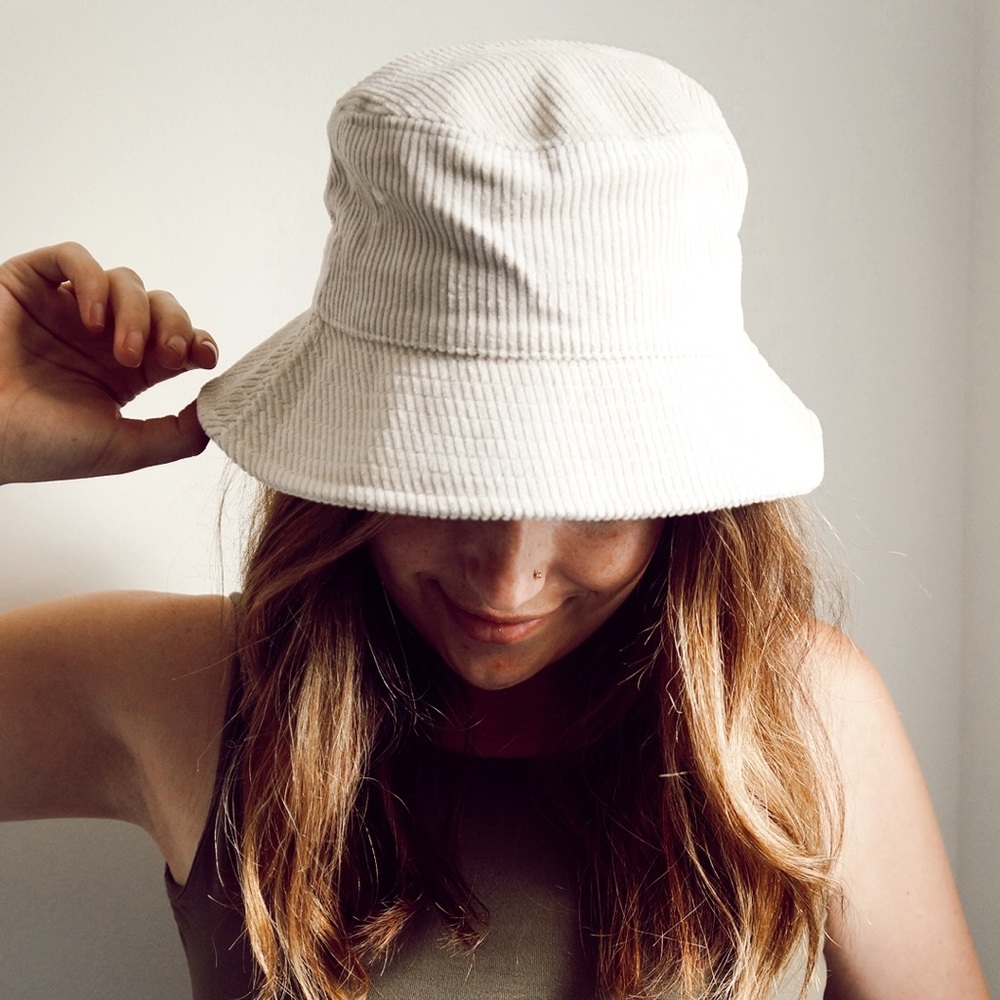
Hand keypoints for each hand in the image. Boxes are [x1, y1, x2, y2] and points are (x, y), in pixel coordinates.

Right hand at [0, 242, 217, 484]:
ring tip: (123, 353)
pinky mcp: (27, 284)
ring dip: (136, 312)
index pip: (178, 340)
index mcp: (125, 371)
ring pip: (124, 282)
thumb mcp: (125, 449)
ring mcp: (64, 309)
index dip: (197, 340)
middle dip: (174, 325)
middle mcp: (99, 337)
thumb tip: (219, 412)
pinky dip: (91, 280)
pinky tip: (91, 319)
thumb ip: (177, 435)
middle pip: (160, 305)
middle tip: (167, 356)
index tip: (202, 358)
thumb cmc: (40, 447)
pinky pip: (72, 258)